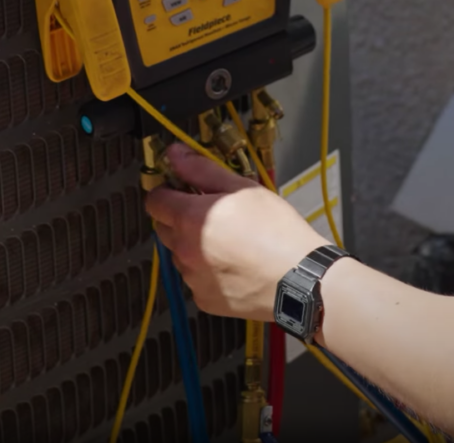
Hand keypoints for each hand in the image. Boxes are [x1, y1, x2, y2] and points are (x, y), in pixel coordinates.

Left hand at [146, 144, 330, 321]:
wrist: (299, 278)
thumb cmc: (276, 230)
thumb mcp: (243, 188)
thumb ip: (202, 170)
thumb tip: (174, 154)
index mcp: (190, 218)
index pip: (154, 201)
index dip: (167, 191)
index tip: (181, 190)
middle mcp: (184, 250)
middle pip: (164, 228)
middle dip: (180, 218)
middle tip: (211, 215)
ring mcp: (193, 278)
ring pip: (181, 255)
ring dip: (194, 247)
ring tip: (229, 243)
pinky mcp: (204, 299)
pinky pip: (196, 280)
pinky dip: (208, 272)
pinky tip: (234, 266)